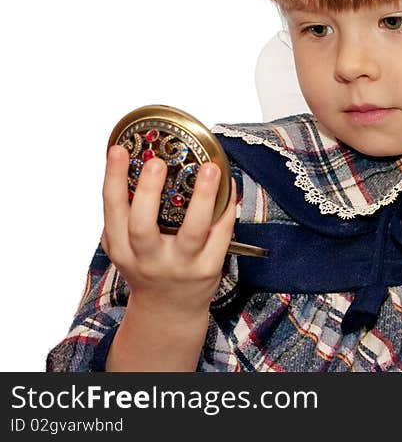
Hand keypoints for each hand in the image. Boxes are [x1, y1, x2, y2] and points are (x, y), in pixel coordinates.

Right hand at [101, 145, 236, 315]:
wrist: (169, 310)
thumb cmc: (148, 266)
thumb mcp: (126, 245)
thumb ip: (126, 214)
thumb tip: (137, 159)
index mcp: (121, 248)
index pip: (112, 211)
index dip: (113, 179)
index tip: (118, 150)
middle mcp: (147, 259)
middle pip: (143, 226)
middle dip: (148, 192)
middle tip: (157, 161)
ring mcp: (180, 266)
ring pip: (191, 232)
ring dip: (202, 198)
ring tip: (209, 169)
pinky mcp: (208, 270)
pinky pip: (220, 235)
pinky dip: (226, 209)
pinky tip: (229, 186)